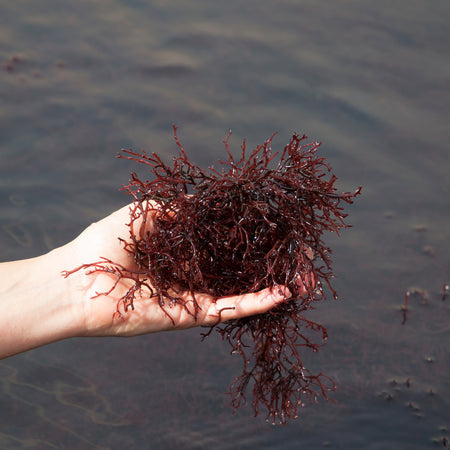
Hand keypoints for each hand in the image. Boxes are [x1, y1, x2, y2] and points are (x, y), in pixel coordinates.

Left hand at [67, 203, 292, 336]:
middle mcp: (193, 275)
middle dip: (272, 264)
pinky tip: (282, 293)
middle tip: (303, 258)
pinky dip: (255, 302)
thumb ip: (179, 208)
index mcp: (183, 252)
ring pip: (241, 292)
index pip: (227, 246)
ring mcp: (193, 296)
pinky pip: (227, 308)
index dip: (253, 239)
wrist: (75, 281)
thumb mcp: (147, 212)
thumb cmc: (104, 243)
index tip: (278, 229)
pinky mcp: (189, 315)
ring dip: (274, 287)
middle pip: (241, 270)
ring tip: (306, 278)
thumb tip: (207, 202)